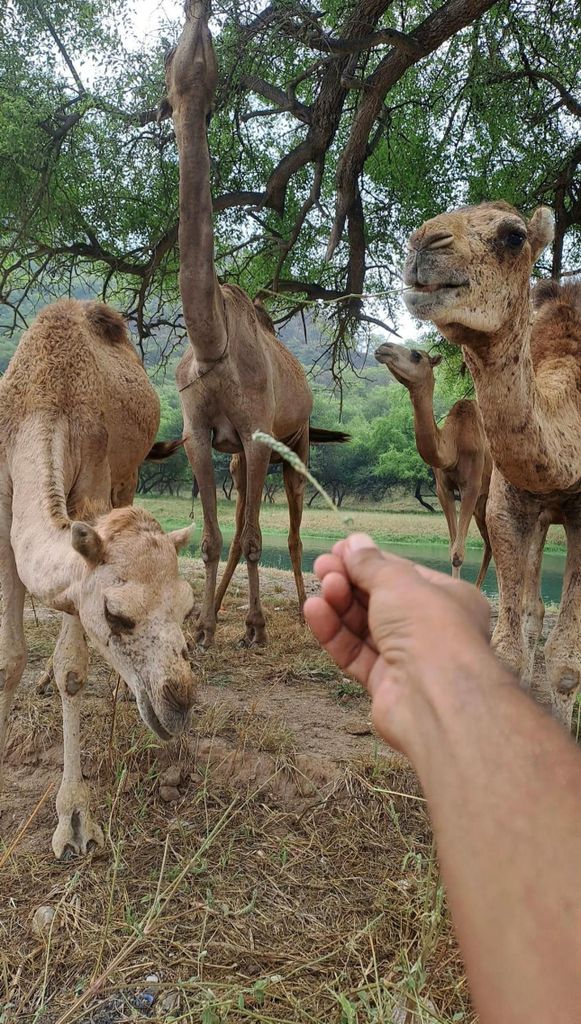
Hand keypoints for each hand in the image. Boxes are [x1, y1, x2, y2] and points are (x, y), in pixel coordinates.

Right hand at [304, 534, 491, 753]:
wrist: (435, 697)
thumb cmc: (428, 626)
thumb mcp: (397, 582)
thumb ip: (370, 564)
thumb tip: (353, 542)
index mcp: (448, 599)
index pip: (403, 575)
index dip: (370, 561)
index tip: (339, 549)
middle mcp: (430, 629)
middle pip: (381, 601)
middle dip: (350, 581)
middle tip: (321, 565)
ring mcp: (407, 659)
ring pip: (365, 627)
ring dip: (340, 605)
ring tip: (319, 587)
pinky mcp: (384, 684)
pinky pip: (355, 653)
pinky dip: (334, 633)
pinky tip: (314, 611)